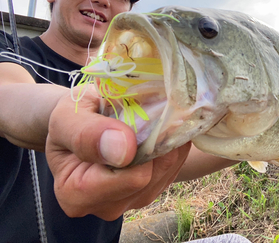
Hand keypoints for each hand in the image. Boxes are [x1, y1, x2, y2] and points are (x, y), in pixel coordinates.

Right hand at [45, 91, 190, 220]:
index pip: (132, 177)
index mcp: (77, 195)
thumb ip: (86, 133)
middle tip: (150, 109)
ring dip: (167, 138)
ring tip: (151, 115)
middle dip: (156, 139)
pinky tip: (157, 127)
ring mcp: (133, 199)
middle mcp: (107, 206)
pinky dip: (172, 142)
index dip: (144, 145)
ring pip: (169, 167)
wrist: (80, 121)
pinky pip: (176, 164)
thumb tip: (123, 150)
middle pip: (154, 173)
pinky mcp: (153, 188)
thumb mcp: (66, 117)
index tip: (142, 112)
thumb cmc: (70, 118)